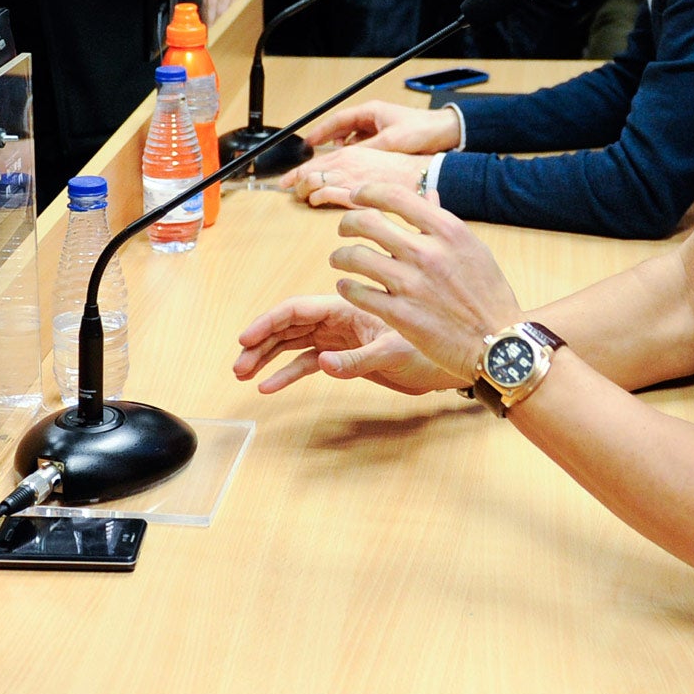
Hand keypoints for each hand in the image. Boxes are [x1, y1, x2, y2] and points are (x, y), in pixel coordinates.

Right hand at [233, 294, 460, 395]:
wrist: (455, 358)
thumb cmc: (432, 345)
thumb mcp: (395, 353)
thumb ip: (356, 360)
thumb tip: (322, 365)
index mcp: (348, 306)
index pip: (298, 309)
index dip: (269, 321)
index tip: (246, 338)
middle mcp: (340, 318)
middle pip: (289, 325)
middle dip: (261, 342)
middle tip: (237, 364)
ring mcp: (341, 337)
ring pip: (294, 343)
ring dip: (268, 356)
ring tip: (243, 374)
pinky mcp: (346, 356)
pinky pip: (309, 363)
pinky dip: (289, 373)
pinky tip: (270, 386)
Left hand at [282, 145, 431, 208]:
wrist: (417, 176)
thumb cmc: (399, 171)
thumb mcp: (371, 160)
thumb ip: (352, 166)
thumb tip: (335, 177)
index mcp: (349, 154)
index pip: (314, 162)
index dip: (296, 172)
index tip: (287, 180)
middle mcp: (345, 163)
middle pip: (307, 171)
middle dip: (294, 182)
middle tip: (290, 190)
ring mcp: (348, 179)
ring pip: (311, 182)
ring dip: (303, 191)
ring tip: (304, 198)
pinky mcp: (354, 195)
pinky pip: (326, 195)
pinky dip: (317, 199)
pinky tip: (317, 202)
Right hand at [298, 98, 460, 155]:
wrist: (446, 132)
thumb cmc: (422, 130)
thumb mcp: (391, 141)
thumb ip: (367, 149)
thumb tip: (346, 157)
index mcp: (370, 112)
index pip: (337, 120)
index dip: (320, 131)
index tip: (307, 143)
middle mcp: (372, 117)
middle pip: (342, 129)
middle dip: (328, 142)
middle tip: (315, 157)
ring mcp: (379, 127)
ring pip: (353, 138)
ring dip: (345, 150)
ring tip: (337, 163)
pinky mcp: (387, 137)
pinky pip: (365, 145)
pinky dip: (358, 154)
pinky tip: (356, 165)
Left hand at [325, 184, 521, 382]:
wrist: (499, 343)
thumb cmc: (488, 295)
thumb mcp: (473, 250)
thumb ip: (443, 223)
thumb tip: (428, 195)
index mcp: (448, 231)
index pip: (394, 196)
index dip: (367, 192)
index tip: (357, 196)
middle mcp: (427, 253)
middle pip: (367, 221)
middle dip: (347, 222)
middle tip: (344, 229)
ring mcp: (412, 285)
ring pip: (355, 256)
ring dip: (340, 256)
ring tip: (339, 259)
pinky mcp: (401, 315)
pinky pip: (358, 293)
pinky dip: (346, 287)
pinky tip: (347, 287)